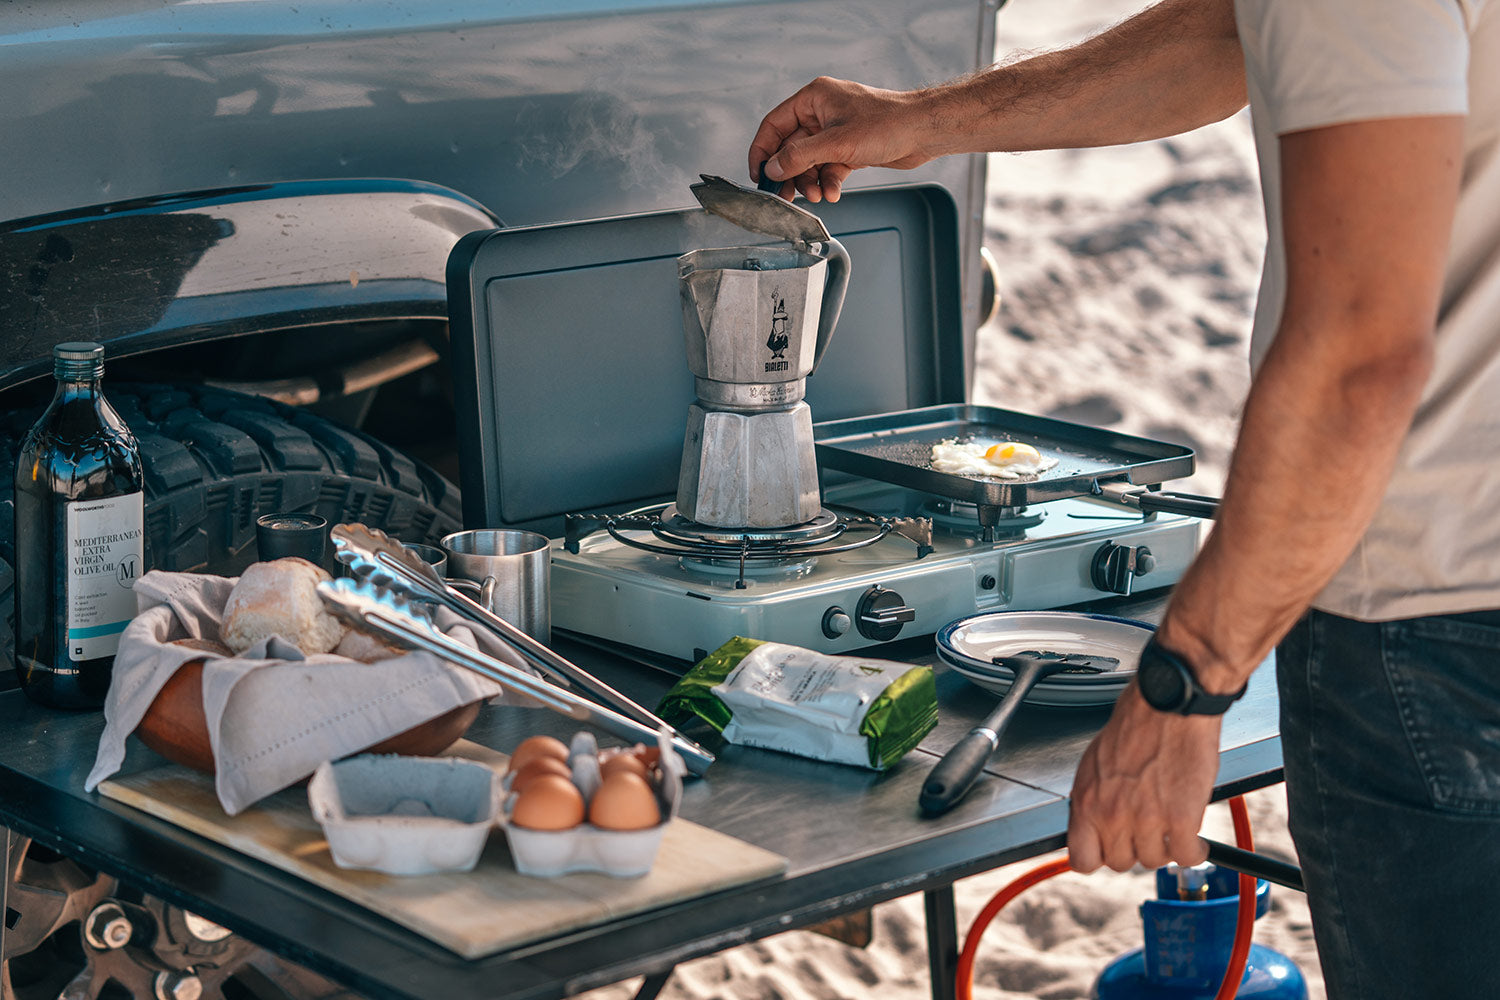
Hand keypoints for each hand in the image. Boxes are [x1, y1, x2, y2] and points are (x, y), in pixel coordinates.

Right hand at [747, 76, 938, 201]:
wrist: (922, 131)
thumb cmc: (888, 123)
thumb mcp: (836, 142)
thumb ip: (799, 156)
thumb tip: (772, 168)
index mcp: (814, 98)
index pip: (774, 124)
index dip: (763, 151)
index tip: (758, 175)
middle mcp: (822, 113)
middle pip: (791, 147)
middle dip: (790, 174)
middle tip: (784, 195)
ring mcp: (836, 131)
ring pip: (810, 161)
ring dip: (811, 182)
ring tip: (817, 196)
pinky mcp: (849, 148)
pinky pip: (828, 167)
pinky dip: (828, 181)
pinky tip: (833, 192)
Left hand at [1067, 683, 1220, 871]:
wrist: (1167, 707)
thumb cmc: (1135, 726)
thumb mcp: (1095, 764)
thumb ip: (1093, 799)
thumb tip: (1094, 822)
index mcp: (1086, 801)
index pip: (1082, 859)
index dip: (1098, 857)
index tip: (1109, 850)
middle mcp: (1112, 815)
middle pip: (1120, 863)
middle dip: (1134, 848)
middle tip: (1146, 832)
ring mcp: (1146, 820)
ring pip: (1154, 861)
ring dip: (1164, 848)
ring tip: (1171, 829)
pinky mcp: (1181, 819)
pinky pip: (1186, 856)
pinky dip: (1193, 852)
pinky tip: (1194, 839)